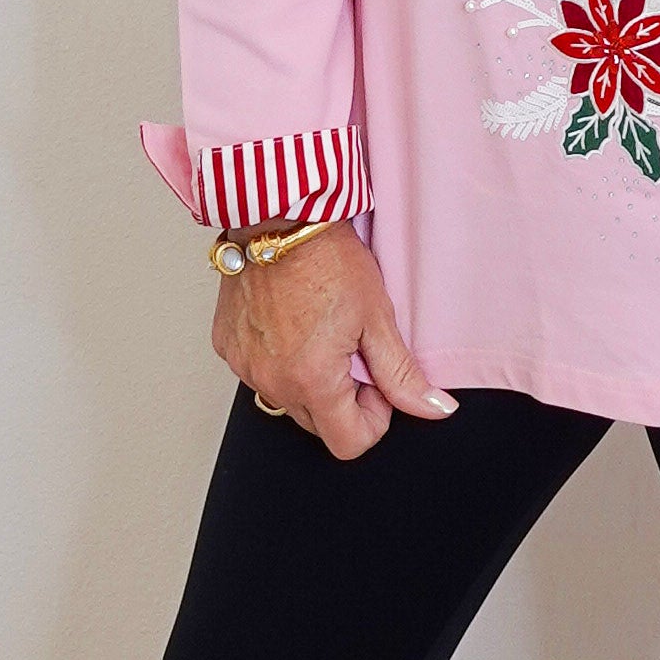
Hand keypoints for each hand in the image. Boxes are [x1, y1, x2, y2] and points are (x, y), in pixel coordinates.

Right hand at [212, 221, 454, 461]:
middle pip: (318, 424)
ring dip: (309, 380)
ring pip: (288, 399)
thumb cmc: (327, 258)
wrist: (278, 216)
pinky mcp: (226, 347)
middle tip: (351, 348)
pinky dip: (278, 360)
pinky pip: (259, 373)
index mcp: (312, 381)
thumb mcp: (376, 317)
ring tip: (319, 330)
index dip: (374, 417)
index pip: (349, 443)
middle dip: (342, 398)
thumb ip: (402, 374)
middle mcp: (271, 382)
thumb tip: (433, 409)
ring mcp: (244, 366)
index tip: (376, 381)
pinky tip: (290, 323)